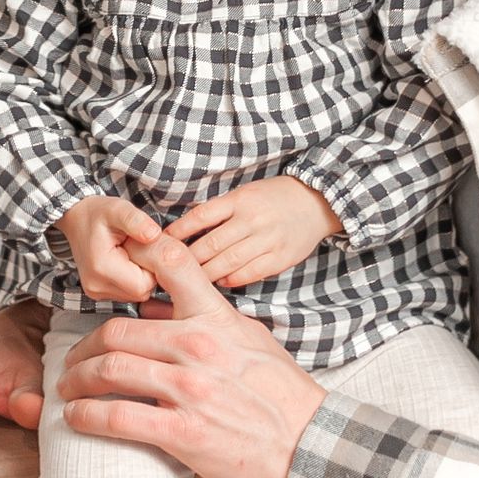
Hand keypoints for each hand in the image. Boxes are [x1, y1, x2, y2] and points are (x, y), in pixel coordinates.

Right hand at [55, 194, 162, 299]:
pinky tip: (126, 261)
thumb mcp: (118, 209)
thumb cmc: (97, 213)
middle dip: (147, 271)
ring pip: (135, 295)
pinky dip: (132, 279)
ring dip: (140, 276)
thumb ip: (136, 221)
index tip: (146, 247)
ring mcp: (96, 292)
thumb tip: (154, 235)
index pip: (143, 284)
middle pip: (141, 293)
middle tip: (139, 248)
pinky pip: (126, 293)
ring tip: (131, 253)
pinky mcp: (99, 292)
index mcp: (101, 268)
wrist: (76, 218)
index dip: (152, 267)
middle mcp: (96, 286)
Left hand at [57, 235, 327, 477]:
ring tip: (68, 388)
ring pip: (110, 370)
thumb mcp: (249, 339)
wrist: (307, 441)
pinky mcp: (180, 431)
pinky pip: (117, 417)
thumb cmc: (280, 391)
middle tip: (73, 360)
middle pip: (117, 332)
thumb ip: (206, 320)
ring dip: (77, 380)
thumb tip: (160, 310)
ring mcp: (187, 389)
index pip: (172, 266)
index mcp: (214, 319)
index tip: (113, 263)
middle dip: (84, 347)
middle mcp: (196, 347)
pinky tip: (77, 416)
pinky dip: (87, 415)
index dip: (136, 255)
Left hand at [163, 176, 342, 286]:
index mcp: (240, 200)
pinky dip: (230, 280)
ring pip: (227, 263)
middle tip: (167, 271)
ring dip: (205, 274)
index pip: (201, 216)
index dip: (178, 232)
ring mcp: (268, 240)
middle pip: (211, 245)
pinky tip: (218, 282)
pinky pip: (249, 274)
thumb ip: (219, 212)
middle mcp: (252, 219)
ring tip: (188, 282)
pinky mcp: (280, 258)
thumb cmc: (273, 199)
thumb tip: (183, 233)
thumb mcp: (244, 194)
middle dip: (187, 260)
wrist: (316, 203)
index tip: (162, 244)